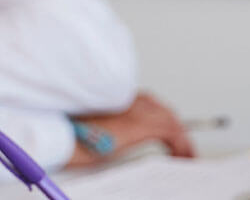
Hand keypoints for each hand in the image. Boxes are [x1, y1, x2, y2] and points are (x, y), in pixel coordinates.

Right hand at [65, 91, 197, 167]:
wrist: (64, 133)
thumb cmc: (68, 129)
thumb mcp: (87, 120)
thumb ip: (104, 120)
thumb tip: (110, 132)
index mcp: (114, 94)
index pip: (145, 100)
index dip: (157, 114)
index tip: (162, 124)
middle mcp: (127, 98)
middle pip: (161, 109)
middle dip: (172, 124)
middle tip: (179, 141)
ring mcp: (136, 110)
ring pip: (170, 120)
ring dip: (180, 136)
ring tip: (185, 152)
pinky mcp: (142, 124)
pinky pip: (172, 134)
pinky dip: (181, 145)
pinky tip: (182, 155)